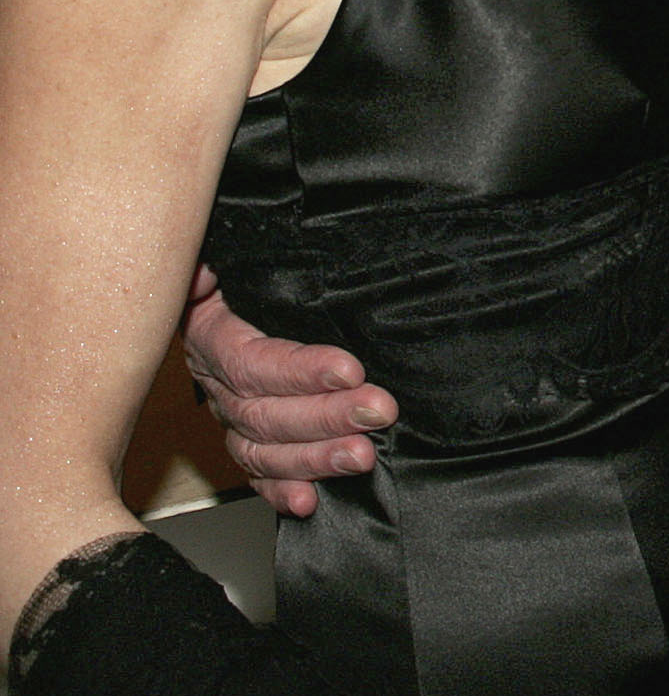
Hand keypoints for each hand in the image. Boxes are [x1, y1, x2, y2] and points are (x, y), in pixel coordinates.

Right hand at [181, 264, 394, 515]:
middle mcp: (217, 382)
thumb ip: (215, 266)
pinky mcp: (250, 439)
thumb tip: (202, 274)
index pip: (252, 361)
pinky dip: (281, 489)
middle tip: (377, 412)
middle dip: (325, 417)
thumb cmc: (248, 272)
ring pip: (264, 448)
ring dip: (313, 458)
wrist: (233, 291)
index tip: (350, 370)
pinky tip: (307, 501)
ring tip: (360, 456)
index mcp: (213, 335)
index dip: (300, 370)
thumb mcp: (235, 256)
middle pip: (264, 412)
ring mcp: (231, 417)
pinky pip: (259, 473)